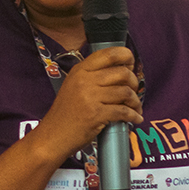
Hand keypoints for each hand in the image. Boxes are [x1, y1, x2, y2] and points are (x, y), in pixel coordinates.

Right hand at [25, 46, 141, 163]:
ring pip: (125, 92)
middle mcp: (85, 80)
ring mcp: (90, 97)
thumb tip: (122, 71)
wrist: (53, 136)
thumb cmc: (65, 114)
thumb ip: (93, 76)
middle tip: (134, 91)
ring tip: (135, 107)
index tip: (131, 64)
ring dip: (135, 101)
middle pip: (122, 72)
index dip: (126, 56)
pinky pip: (123, 111)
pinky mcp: (96, 114)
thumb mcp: (74, 86)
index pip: (109, 54)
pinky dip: (133, 115)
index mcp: (80, 70)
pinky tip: (136, 118)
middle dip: (134, 82)